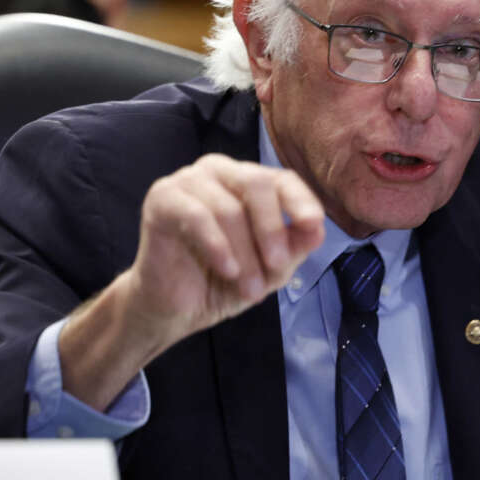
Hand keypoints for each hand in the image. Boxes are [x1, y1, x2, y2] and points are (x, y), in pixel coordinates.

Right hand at [59, 154, 323, 409]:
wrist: (174, 307)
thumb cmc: (224, 280)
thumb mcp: (270, 268)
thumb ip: (295, 245)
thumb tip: (318, 228)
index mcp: (248, 182)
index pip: (282, 179)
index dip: (301, 200)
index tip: (312, 225)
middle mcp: (219, 172)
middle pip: (256, 183)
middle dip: (271, 229)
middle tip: (277, 267)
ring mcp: (188, 181)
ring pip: (227, 207)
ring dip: (244, 254)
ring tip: (251, 289)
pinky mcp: (162, 199)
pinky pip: (196, 216)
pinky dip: (217, 246)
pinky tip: (227, 270)